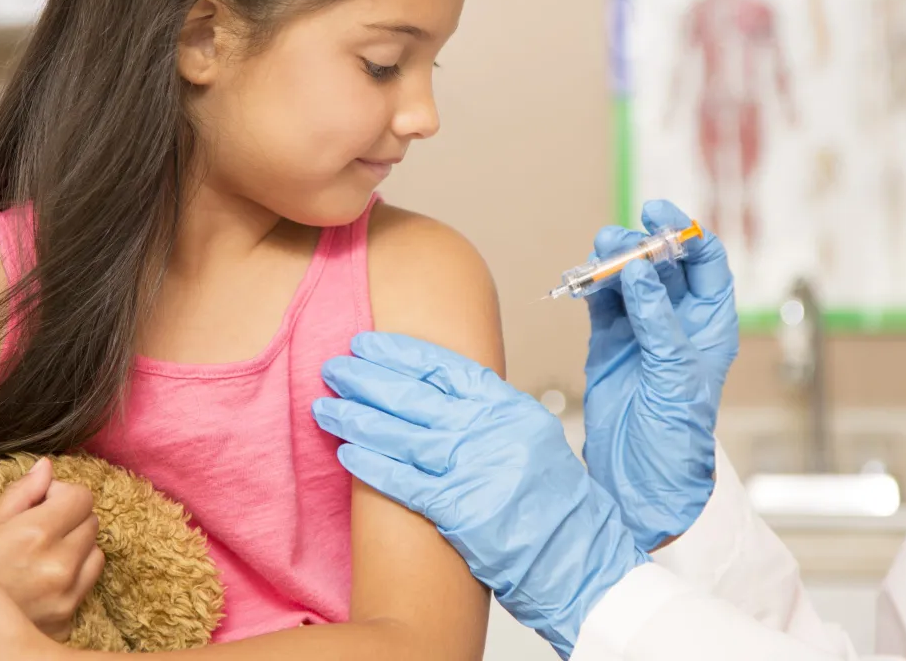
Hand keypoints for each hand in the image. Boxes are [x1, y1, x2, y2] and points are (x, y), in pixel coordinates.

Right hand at [0, 457, 104, 640]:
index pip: (81, 497)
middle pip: (91, 523)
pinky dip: (74, 577)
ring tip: (43, 554)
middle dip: (69, 519)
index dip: (61, 494)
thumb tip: (46, 467)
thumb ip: (21, 492)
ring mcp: (65, 595)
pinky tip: (44, 579)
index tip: (42, 503)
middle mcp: (58, 565)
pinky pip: (87, 585)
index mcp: (36, 535)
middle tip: (39, 528)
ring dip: (77, 548)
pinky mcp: (67, 618)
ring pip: (95, 553)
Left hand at [313, 332, 645, 657]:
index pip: (445, 367)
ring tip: (324, 405)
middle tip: (333, 366)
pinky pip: (404, 481)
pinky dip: (372, 466)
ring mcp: (476, 468)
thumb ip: (488, 414)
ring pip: (401, 433)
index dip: (400, 352)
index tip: (368, 343)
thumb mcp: (532, 439)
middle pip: (415, 395)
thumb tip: (437, 392)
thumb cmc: (555, 504)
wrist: (580, 562)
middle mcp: (492, 431)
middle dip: (367, 378)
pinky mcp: (460, 510)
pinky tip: (345, 451)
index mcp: (510, 408)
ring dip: (357, 417)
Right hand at [583, 200, 738, 550]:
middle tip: (617, 239)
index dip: (685, 235)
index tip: (659, 216)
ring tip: (596, 253)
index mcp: (711, 325)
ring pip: (627, 279)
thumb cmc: (676, 435)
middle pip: (661, 265)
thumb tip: (637, 271)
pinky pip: (601, 302)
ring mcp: (641, 331)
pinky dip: (590, 286)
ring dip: (611, 262)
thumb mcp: (674, 374)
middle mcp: (678, 322)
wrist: (641, 479)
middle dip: (640, 245)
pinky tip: (582, 278)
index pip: (705, 264)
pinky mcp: (609, 344)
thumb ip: (656, 320)